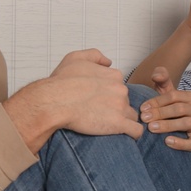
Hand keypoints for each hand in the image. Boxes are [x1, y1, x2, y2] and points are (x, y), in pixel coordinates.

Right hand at [5, 49, 141, 149]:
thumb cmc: (61, 82)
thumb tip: (108, 62)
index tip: (98, 101)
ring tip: (107, 125)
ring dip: (123, 120)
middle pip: (125, 101)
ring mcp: (121, 107)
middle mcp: (121, 89)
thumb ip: (95, 56)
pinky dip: (132, 133)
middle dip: (116, 107)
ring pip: (131, 115)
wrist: (54, 102)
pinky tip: (123, 134)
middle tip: (99, 113)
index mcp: (113, 75)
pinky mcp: (119, 124)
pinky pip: (136, 131)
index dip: (109, 94)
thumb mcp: (75, 58)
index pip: (119, 86)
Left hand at [140, 67, 190, 151]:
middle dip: (160, 113)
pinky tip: (167, 142)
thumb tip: (156, 74)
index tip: (142, 108)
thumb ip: (162, 80)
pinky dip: (181, 143)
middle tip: (144, 118)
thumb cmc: (171, 109)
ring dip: (168, 125)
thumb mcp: (167, 93)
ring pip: (186, 123)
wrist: (182, 130)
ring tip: (152, 128)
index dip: (157, 101)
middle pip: (179, 109)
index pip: (174, 96)